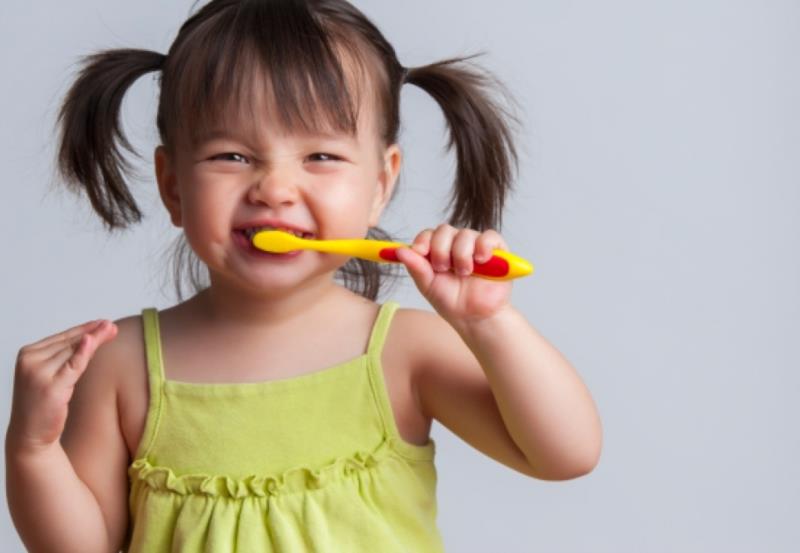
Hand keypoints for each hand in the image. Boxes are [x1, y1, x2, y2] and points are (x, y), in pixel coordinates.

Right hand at [6, 319, 117, 455]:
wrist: (29, 435)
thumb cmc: (43, 405)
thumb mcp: (53, 376)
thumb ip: (66, 357)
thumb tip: (91, 338)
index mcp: (28, 354)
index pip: (61, 338)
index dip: (84, 329)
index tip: (102, 322)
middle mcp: (30, 361)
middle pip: (69, 342)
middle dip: (92, 332)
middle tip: (112, 325)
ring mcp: (38, 374)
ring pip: (73, 352)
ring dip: (94, 339)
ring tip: (111, 330)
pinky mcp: (50, 387)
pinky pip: (73, 366)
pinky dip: (83, 352)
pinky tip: (92, 340)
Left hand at [395, 224, 512, 327]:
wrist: (475, 318)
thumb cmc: (452, 302)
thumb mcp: (428, 285)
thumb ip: (415, 267)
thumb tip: (399, 250)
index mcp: (438, 251)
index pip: (428, 234)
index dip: (423, 240)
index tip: (420, 252)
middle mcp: (456, 245)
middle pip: (444, 230)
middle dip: (441, 249)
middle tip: (443, 268)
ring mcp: (476, 246)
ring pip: (465, 234)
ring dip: (462, 254)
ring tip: (464, 273)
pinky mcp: (496, 250)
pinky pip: (489, 237)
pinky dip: (483, 246)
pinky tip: (480, 260)